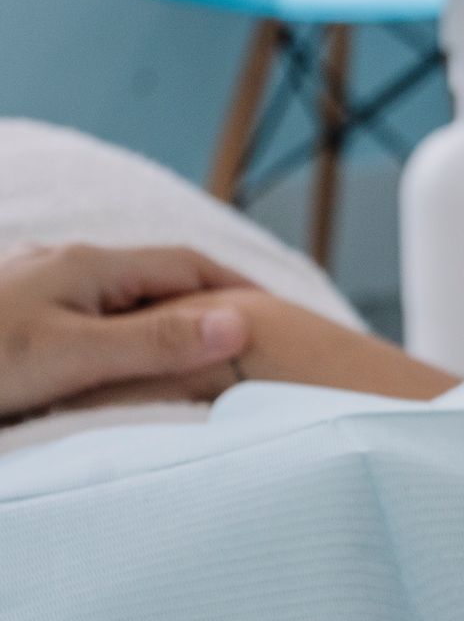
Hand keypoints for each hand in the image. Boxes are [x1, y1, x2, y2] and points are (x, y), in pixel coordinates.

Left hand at [0, 243, 253, 416]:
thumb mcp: (75, 356)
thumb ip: (157, 341)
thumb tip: (241, 325)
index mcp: (89, 265)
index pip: (187, 264)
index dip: (239, 287)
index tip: (281, 314)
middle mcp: (65, 263)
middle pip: (155, 277)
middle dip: (206, 301)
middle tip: (248, 337)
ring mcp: (37, 284)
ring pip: (121, 296)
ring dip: (164, 316)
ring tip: (194, 349)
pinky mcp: (17, 310)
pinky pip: (90, 312)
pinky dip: (125, 329)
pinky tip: (121, 353)